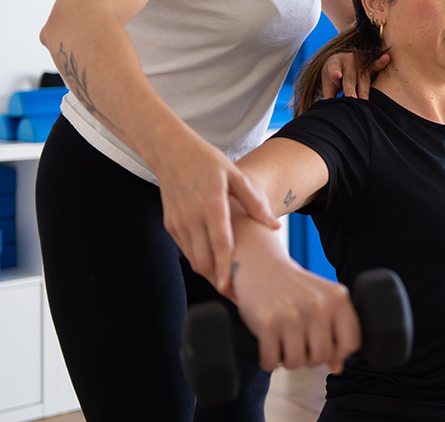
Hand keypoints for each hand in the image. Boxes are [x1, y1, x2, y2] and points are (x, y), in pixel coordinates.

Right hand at [155, 136, 279, 294]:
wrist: (171, 151)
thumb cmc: (207, 161)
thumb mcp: (235, 176)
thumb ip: (255, 203)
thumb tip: (275, 225)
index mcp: (211, 205)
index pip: (220, 246)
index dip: (226, 270)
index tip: (233, 289)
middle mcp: (192, 217)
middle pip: (204, 261)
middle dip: (218, 281)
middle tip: (236, 293)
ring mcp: (178, 223)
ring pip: (193, 260)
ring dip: (209, 274)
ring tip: (228, 283)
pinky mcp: (170, 225)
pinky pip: (186, 251)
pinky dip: (199, 261)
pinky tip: (213, 264)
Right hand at [233, 253, 361, 372]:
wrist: (261, 266)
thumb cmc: (295, 288)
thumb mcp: (322, 301)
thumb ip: (335, 331)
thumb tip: (338, 367)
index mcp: (338, 299)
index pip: (352, 343)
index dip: (338, 353)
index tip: (325, 347)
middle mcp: (319, 305)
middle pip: (322, 357)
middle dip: (309, 358)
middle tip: (299, 345)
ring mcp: (293, 314)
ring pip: (297, 363)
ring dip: (288, 360)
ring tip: (284, 343)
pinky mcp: (268, 323)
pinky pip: (272, 361)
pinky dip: (269, 360)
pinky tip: (270, 344)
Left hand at [321, 51, 389, 99]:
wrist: (340, 62)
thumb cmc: (333, 77)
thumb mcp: (328, 84)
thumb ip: (329, 96)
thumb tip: (330, 114)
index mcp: (333, 63)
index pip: (333, 68)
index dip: (335, 71)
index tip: (337, 75)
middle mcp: (346, 60)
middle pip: (349, 77)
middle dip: (351, 88)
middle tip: (352, 99)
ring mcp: (358, 60)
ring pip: (362, 76)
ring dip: (364, 89)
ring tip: (364, 100)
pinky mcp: (369, 63)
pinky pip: (375, 64)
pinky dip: (380, 62)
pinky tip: (386, 58)